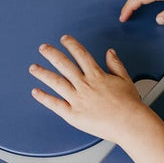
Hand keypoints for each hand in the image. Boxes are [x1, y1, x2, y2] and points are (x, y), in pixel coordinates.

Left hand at [29, 35, 146, 142]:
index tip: (64, 39)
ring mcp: (77, 99)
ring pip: (56, 82)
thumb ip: (115, 64)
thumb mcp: (125, 79)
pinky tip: (36, 92)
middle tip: (43, 48)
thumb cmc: (129, 105)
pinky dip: (44, 98)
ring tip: (33, 67)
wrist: (129, 123)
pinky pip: (55, 104)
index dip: (71, 44)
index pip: (80, 54)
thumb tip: (110, 52)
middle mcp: (84, 85)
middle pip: (64, 64)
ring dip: (43, 73)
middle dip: (52, 54)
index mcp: (96, 75)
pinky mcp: (73, 114)